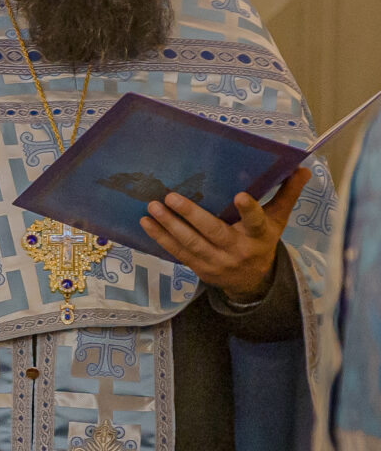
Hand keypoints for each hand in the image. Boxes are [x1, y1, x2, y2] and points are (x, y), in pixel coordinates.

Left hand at [140, 166, 304, 300]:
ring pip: (191, 244)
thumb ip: (287, 194)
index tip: (240, 196)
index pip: (258, 222)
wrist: (252, 282)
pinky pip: (178, 253)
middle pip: (214, 232)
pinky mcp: (199, 268)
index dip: (249, 211)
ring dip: (169, 226)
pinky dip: (161, 238)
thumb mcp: (278, 221)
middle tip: (170, 197)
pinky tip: (147, 223)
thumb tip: (303, 168)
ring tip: (153, 207)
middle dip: (191, 216)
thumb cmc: (262, 241)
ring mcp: (217, 261)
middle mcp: (238, 250)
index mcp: (260, 236)